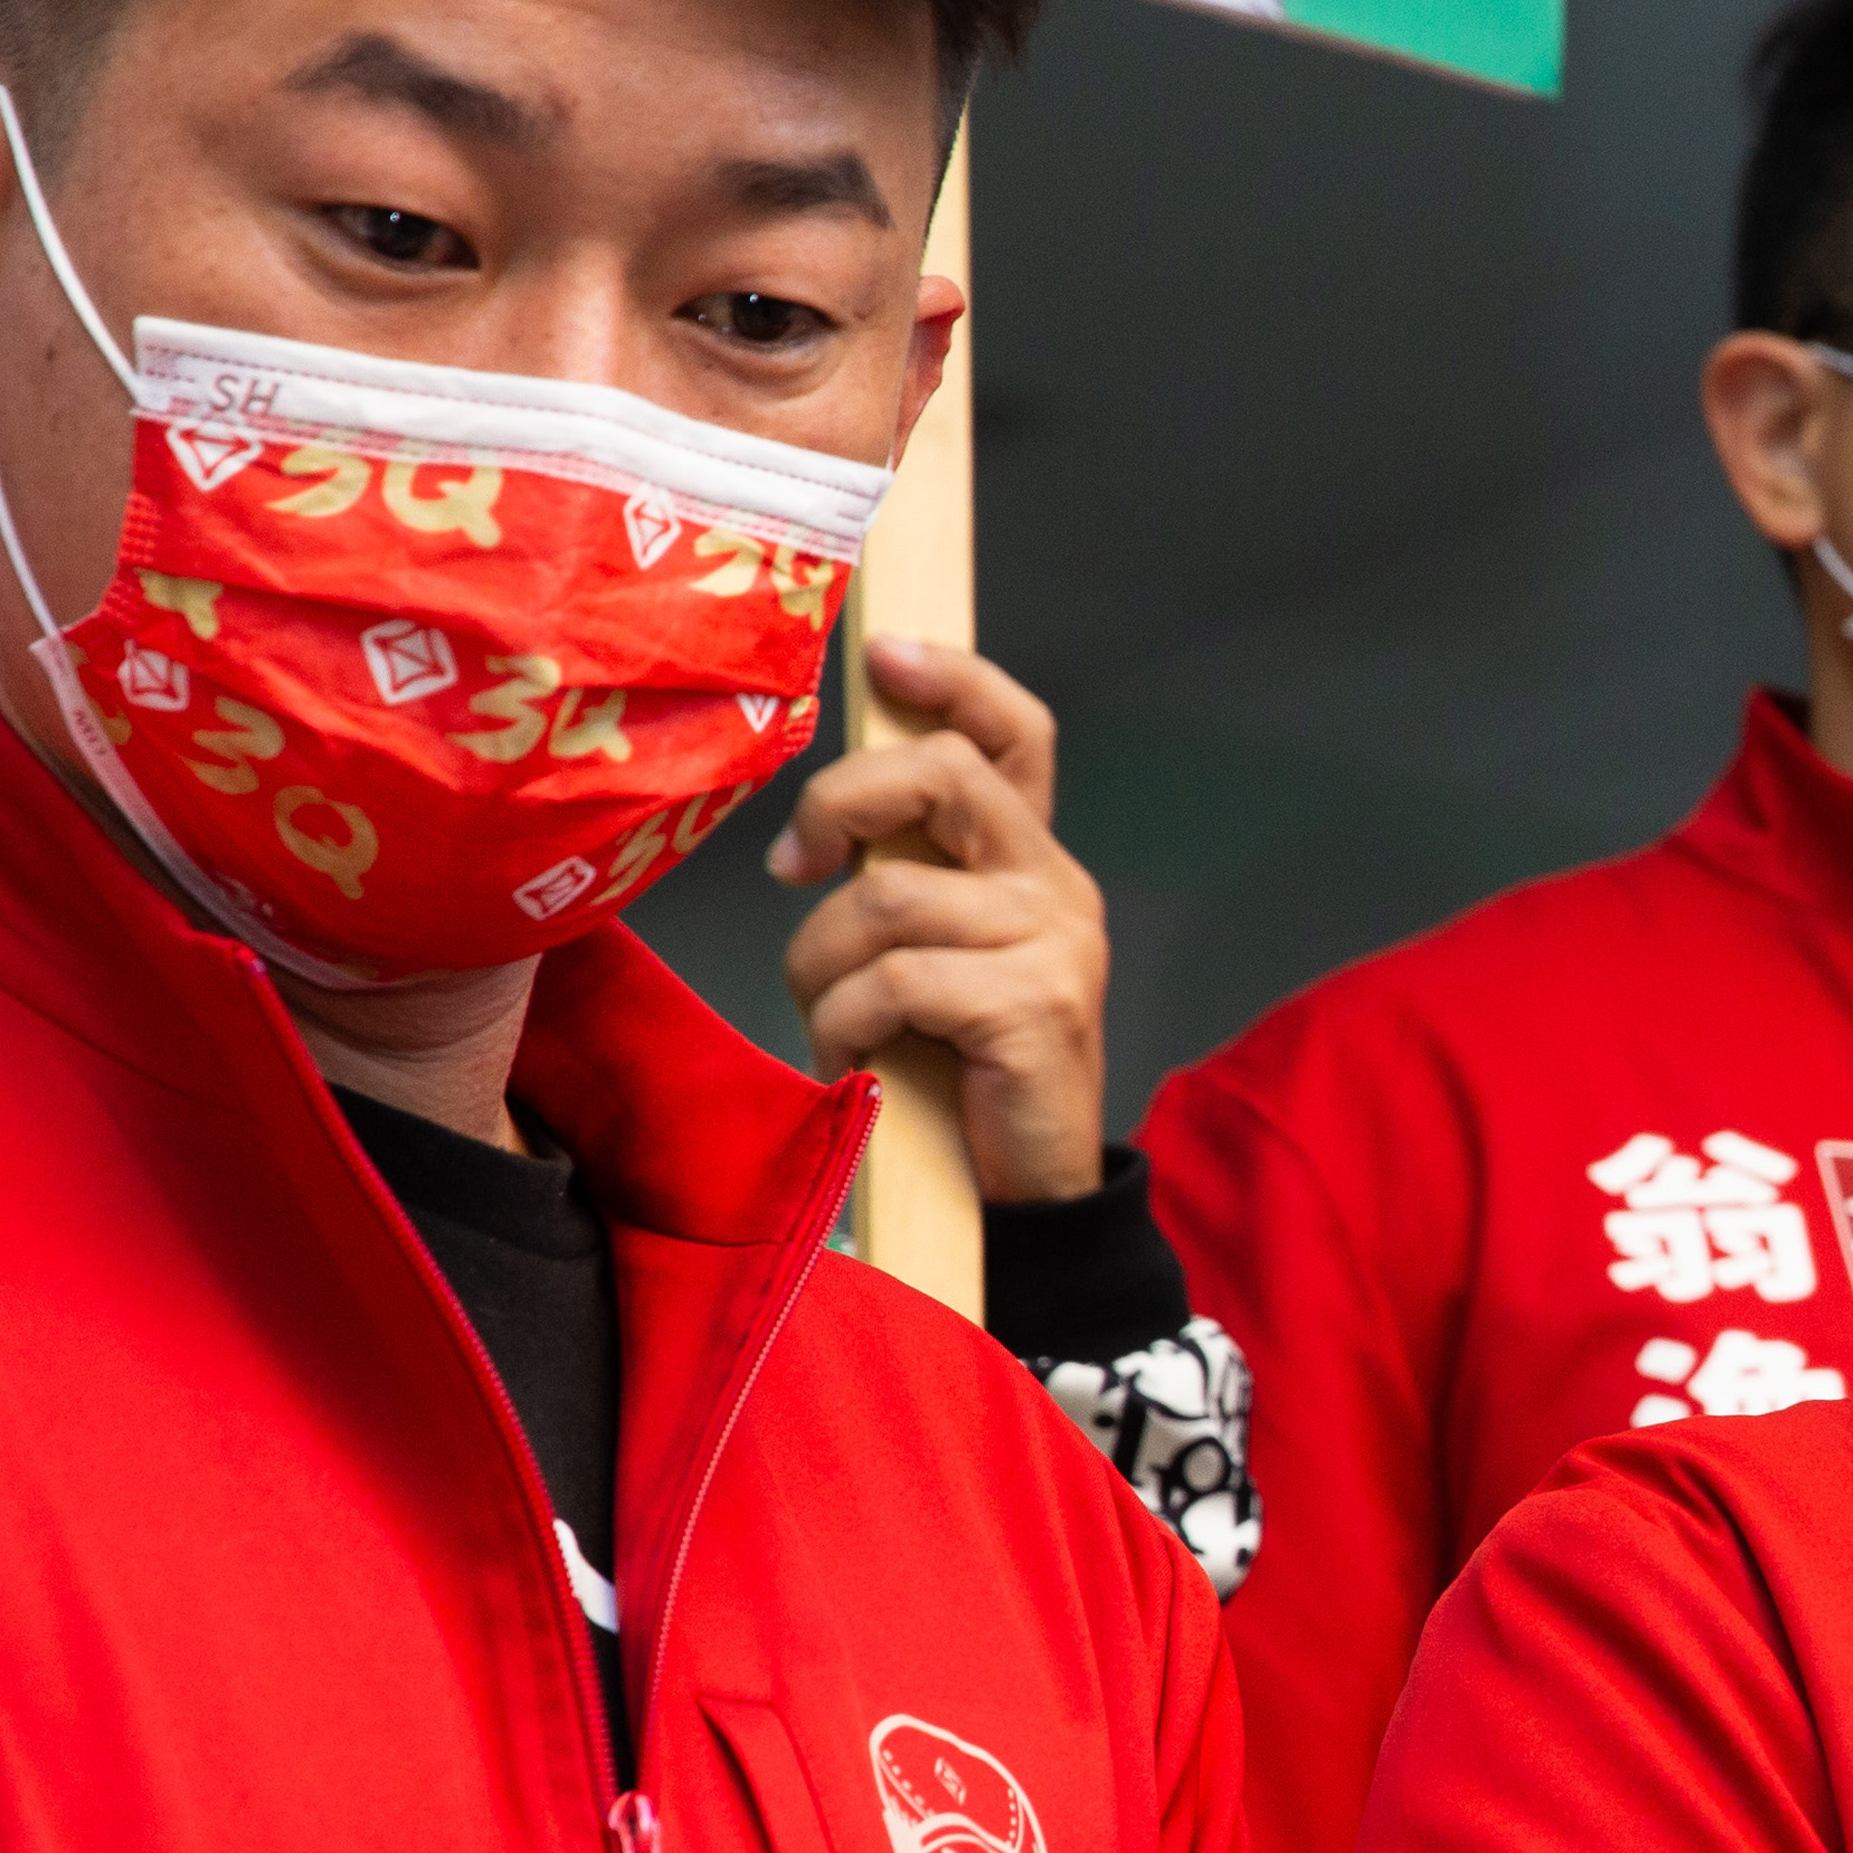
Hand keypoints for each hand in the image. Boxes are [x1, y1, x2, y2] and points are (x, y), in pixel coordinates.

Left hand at [771, 633, 1109, 1203]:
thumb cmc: (960, 1076)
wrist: (1028, 1195)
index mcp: (1031, 864)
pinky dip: (845, 1024)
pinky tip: (857, 1058)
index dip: (956, 678)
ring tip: (831, 1019)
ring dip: (821, 966)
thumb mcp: (933, 958)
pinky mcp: (1035, 1006)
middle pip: (940, 775)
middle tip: (795, 865)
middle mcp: (1057, 885)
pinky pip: (893, 981)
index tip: (885, 657)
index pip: (1018, 734)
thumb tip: (820, 834)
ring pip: (886, 898)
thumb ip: (909, 883)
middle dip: (839, 803)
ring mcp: (1053, 943)